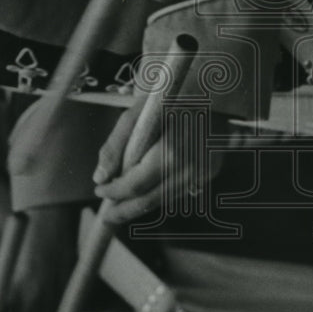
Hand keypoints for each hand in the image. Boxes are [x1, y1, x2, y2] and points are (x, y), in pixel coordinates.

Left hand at [93, 100, 233, 225]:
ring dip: (140, 206)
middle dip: (125, 209)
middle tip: (107, 216)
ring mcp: (203, 173)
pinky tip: (145, 193)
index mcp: (170, 150)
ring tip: (120, 208)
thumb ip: (115, 145)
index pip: (136, 184)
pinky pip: (178, 191)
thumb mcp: (137, 114)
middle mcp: (190, 167)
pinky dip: (159, 195)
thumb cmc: (170, 102)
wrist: (213, 95)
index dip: (115, 192)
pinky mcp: (210, 173)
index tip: (99, 191)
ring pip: (164, 200)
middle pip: (150, 200)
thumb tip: (99, 178)